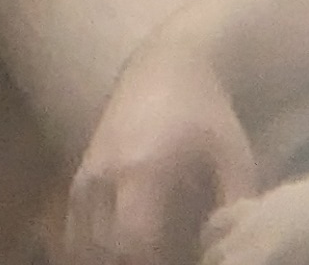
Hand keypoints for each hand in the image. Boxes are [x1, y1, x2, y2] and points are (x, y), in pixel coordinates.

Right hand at [66, 37, 256, 264]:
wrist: (167, 64)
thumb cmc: (206, 112)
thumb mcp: (235, 158)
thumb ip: (234, 209)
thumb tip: (228, 251)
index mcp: (142, 171)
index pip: (133, 242)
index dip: (155, 264)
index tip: (183, 262)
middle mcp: (105, 174)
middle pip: (105, 248)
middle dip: (133, 263)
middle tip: (168, 257)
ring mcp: (86, 172)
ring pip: (82, 240)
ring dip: (110, 257)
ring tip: (146, 252)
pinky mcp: (80, 172)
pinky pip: (73, 225)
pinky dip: (90, 246)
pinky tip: (117, 252)